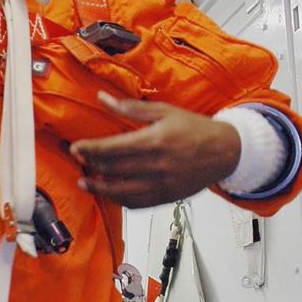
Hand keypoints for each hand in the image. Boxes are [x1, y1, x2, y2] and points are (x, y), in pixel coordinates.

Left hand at [69, 92, 240, 207]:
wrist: (226, 152)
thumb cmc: (195, 129)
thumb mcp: (164, 111)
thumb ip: (130, 108)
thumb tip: (102, 98)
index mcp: (154, 141)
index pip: (112, 149)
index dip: (90, 149)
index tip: (75, 148)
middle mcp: (156, 166)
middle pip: (112, 170)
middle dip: (90, 166)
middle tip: (77, 162)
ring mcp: (160, 185)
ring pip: (120, 191)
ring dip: (99, 188)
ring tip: (86, 182)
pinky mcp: (165, 198)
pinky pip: (136, 203)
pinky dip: (119, 199)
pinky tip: (110, 193)